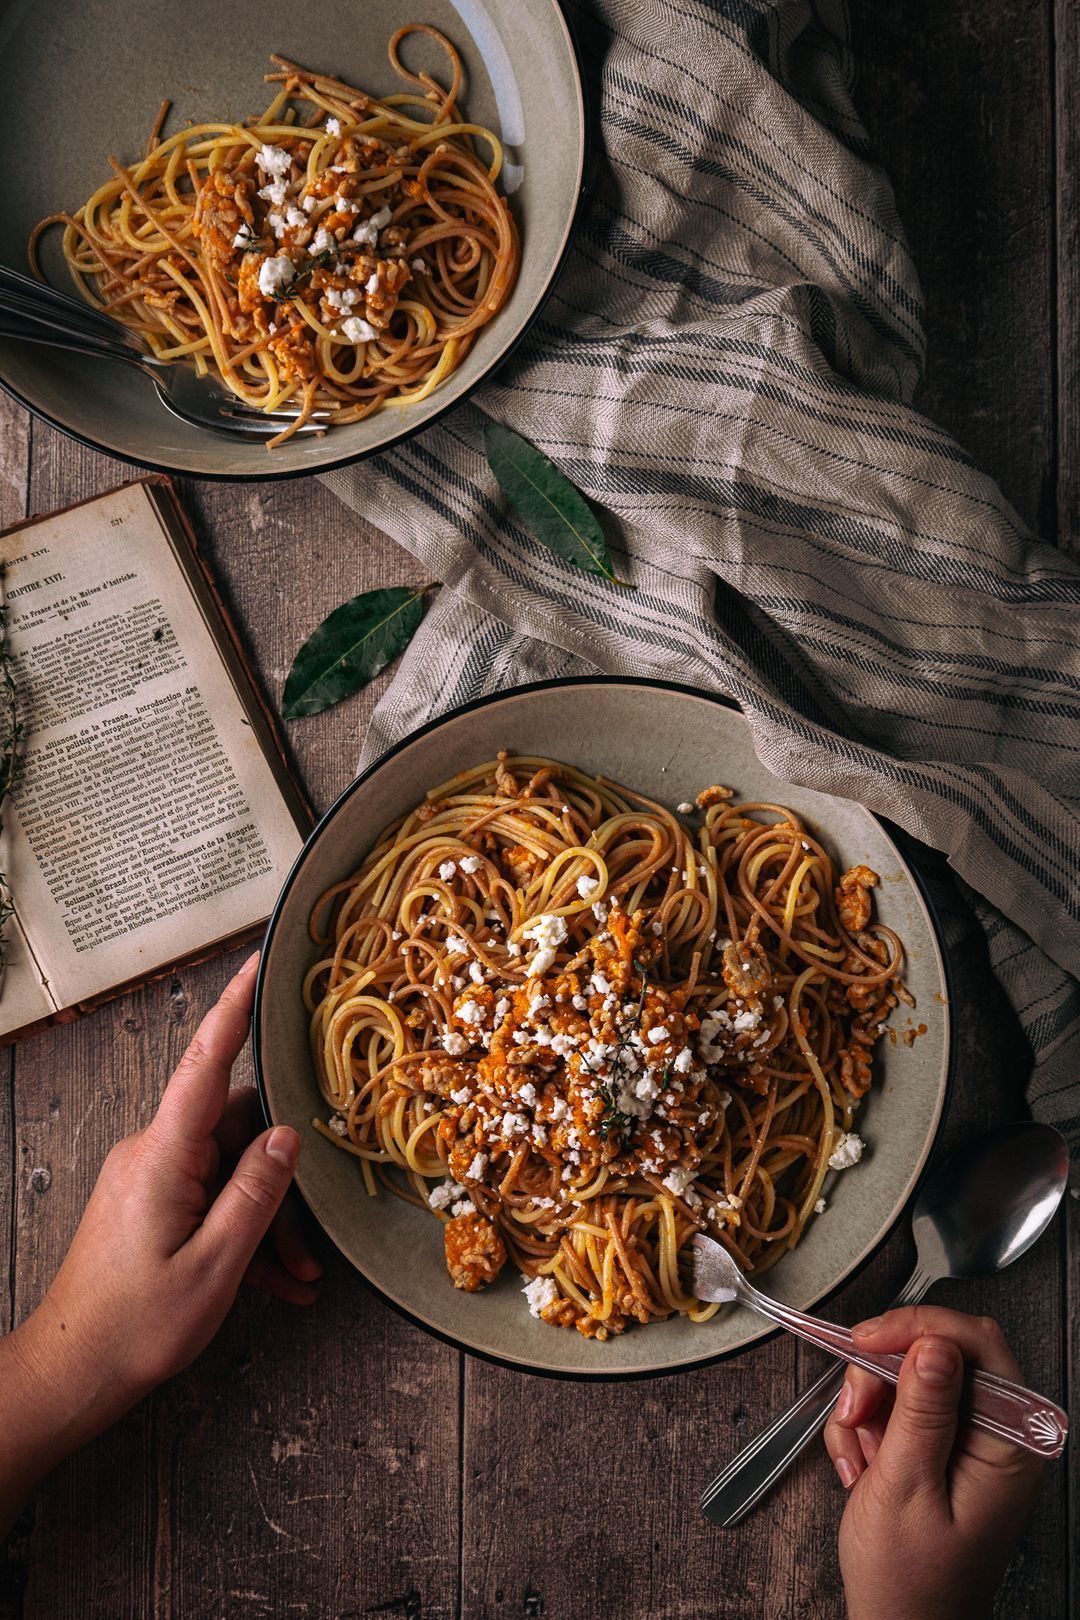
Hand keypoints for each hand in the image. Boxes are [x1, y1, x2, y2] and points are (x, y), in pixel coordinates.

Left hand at [0, 953, 319, 1532]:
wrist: (71, 1375)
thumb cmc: (133, 1328)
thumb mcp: (215, 1265)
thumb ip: (257, 1194)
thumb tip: (287, 1138)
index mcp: (163, 1155)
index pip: (206, 1063)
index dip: (233, 1010)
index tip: (256, 966)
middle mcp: (153, 1154)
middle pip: (240, 1130)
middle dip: (283, 1180)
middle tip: (309, 1243)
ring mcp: (150, 1178)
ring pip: (233, 1169)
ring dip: (269, 1220)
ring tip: (294, 1277)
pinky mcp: (150, 1204)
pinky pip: (212, 1197)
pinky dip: (244, 1234)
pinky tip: (271, 1282)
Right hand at [824, 1306, 1044, 1619]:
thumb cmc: (911, 1582)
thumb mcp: (906, 1489)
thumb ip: (922, 1412)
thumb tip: (933, 1346)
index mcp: (1010, 1444)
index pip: (977, 1343)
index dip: (919, 1329)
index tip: (868, 1340)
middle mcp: (997, 1433)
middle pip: (936, 1352)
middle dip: (882, 1376)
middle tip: (856, 1413)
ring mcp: (967, 1438)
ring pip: (906, 1375)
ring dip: (867, 1408)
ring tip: (860, 1459)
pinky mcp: (939, 1443)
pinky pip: (894, 1403)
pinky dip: (865, 1427)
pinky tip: (862, 1467)